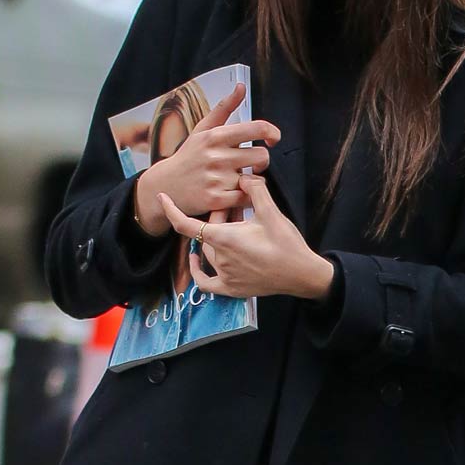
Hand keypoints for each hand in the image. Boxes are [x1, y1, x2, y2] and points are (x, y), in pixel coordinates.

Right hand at [132, 82, 280, 237]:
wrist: (165, 185)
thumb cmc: (189, 155)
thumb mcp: (203, 129)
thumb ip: (225, 107)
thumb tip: (241, 86)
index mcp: (215, 136)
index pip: (257, 128)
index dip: (273, 133)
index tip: (272, 139)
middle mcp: (216, 156)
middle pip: (262, 156)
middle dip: (261, 161)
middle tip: (251, 164)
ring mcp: (216, 179)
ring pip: (257, 180)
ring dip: (252, 181)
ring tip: (238, 179)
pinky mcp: (216, 200)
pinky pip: (246, 198)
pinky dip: (245, 197)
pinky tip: (235, 192)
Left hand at [161, 176, 335, 301]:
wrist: (302, 274)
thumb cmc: (287, 244)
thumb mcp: (272, 213)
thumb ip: (255, 191)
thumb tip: (244, 177)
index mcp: (224, 239)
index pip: (187, 225)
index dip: (171, 210)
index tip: (163, 197)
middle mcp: (220, 258)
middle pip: (205, 233)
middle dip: (217, 217)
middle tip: (237, 206)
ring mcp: (224, 275)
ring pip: (209, 252)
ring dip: (216, 237)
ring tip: (236, 226)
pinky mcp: (232, 288)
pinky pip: (207, 282)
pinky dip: (199, 272)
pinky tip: (197, 261)